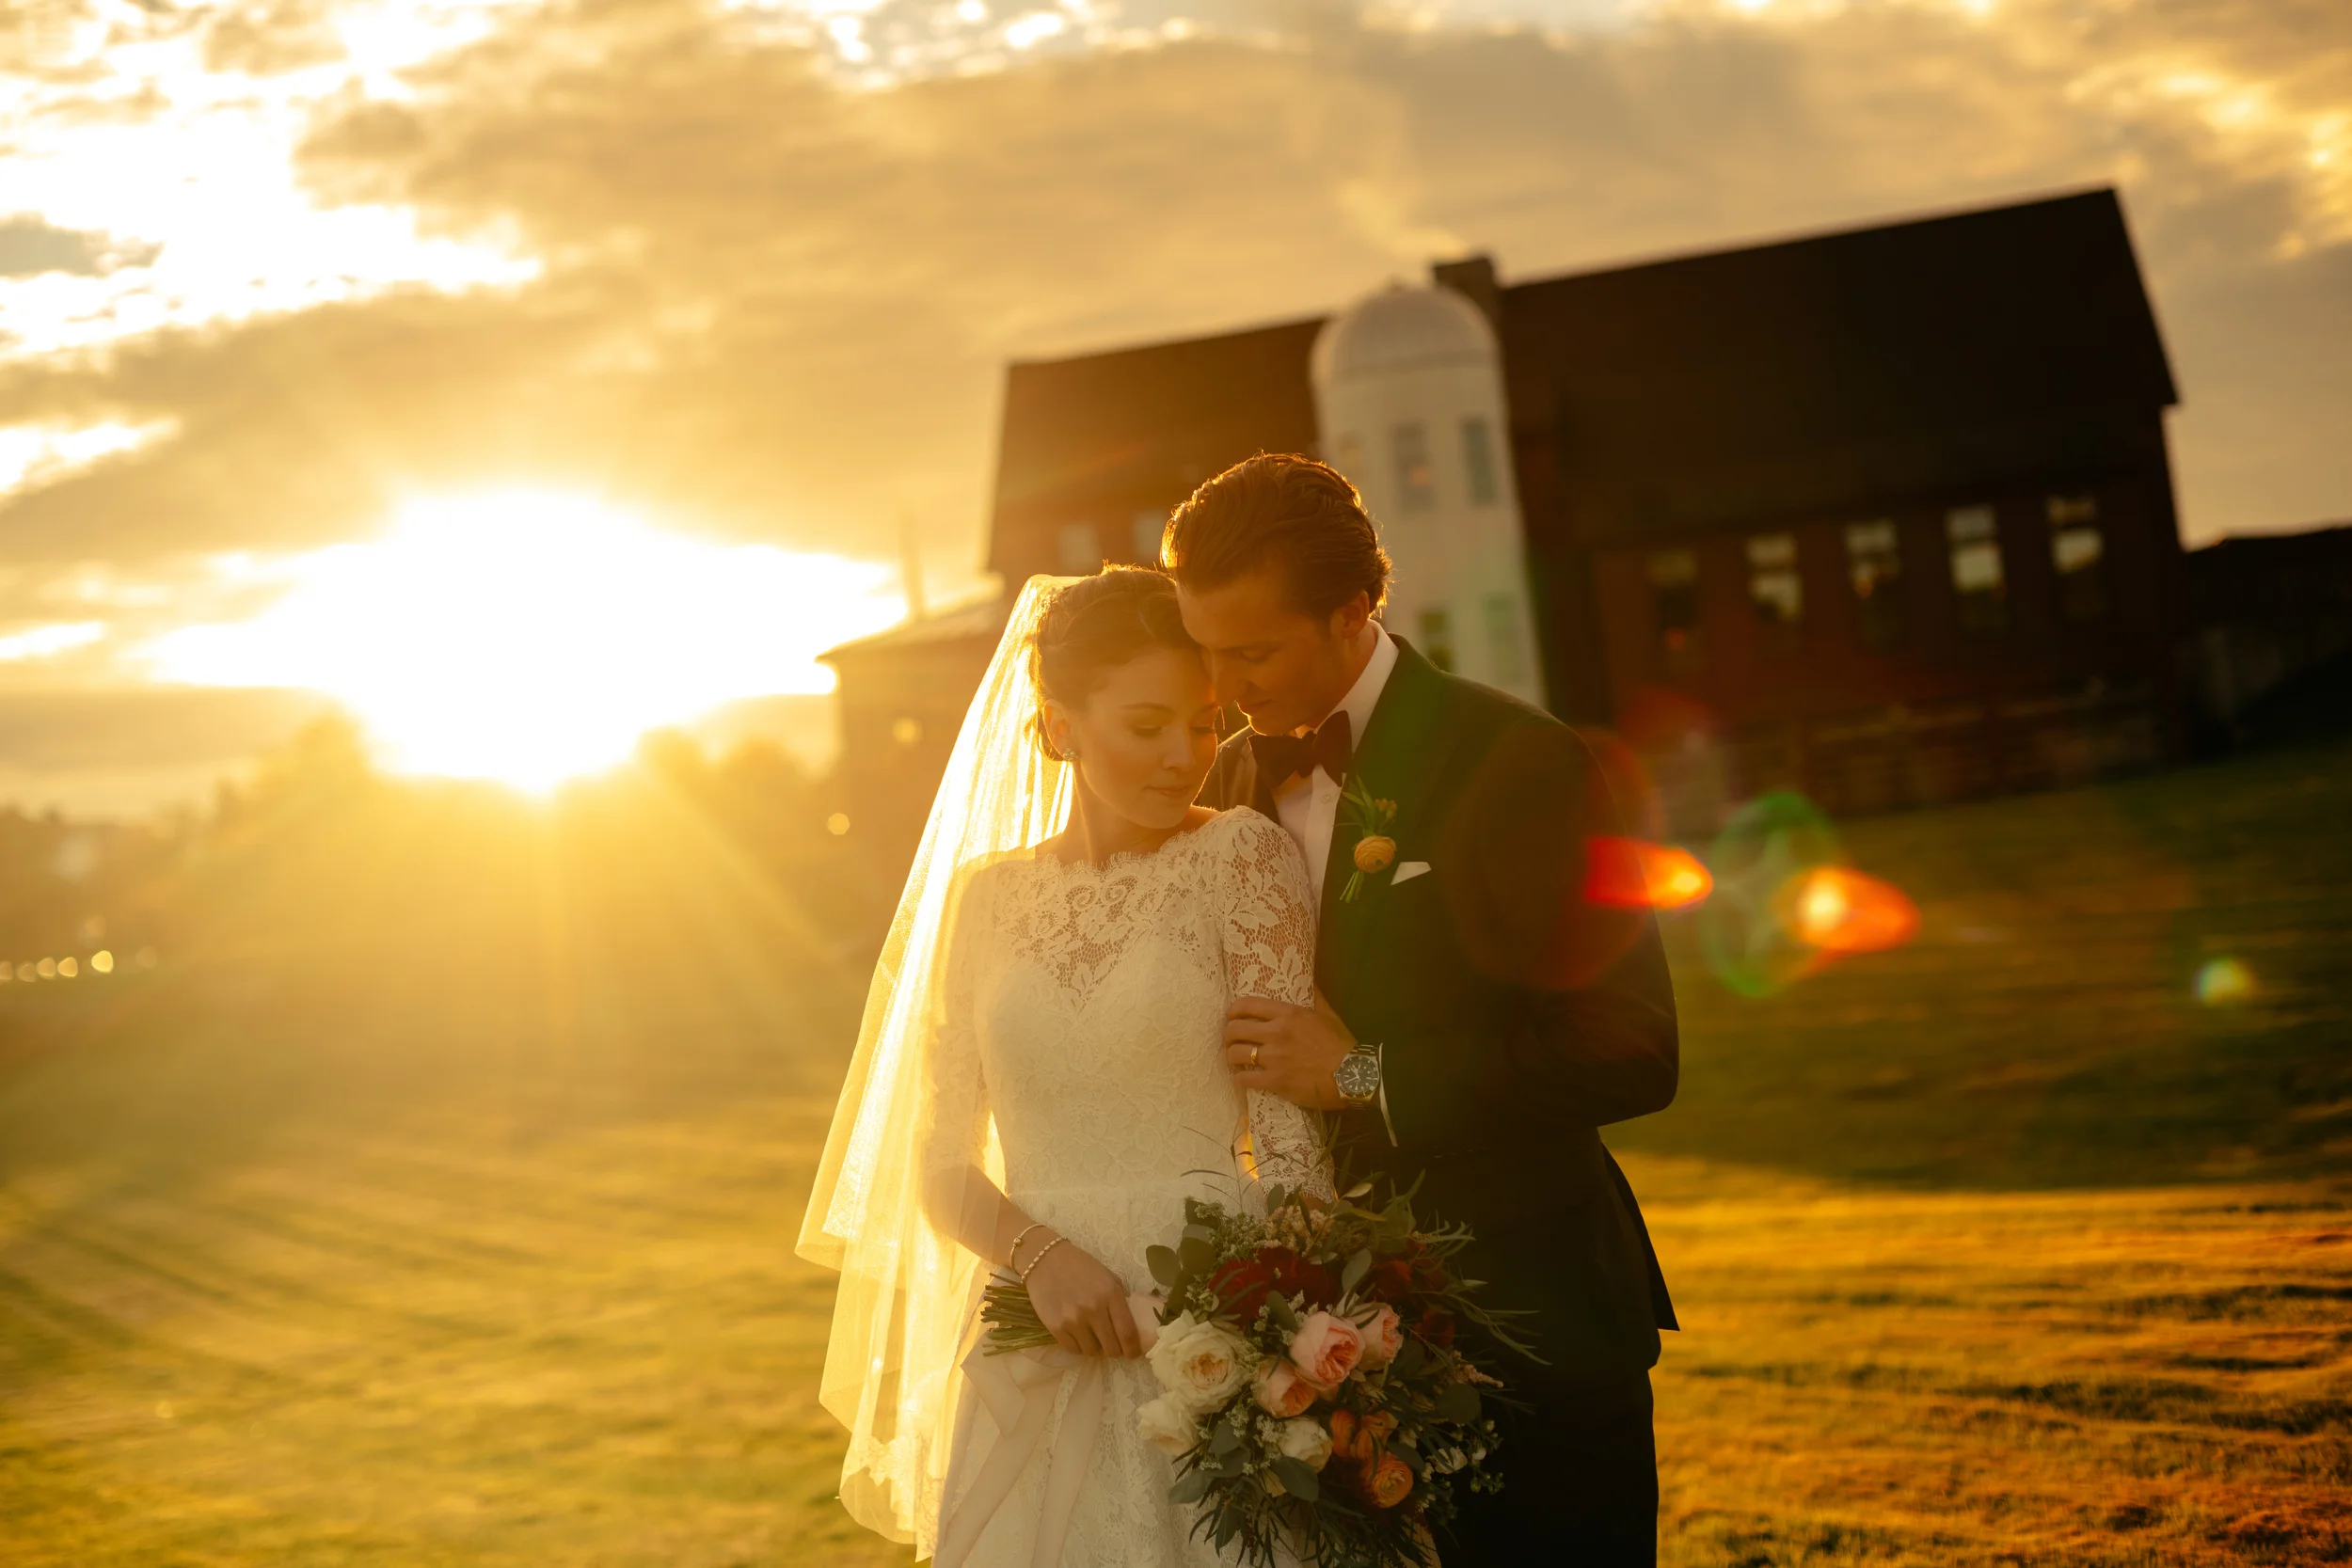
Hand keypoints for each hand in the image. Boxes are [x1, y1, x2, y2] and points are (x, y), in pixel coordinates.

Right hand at [1022, 1235, 1146, 1358]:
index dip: (1133, 1349)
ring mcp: (1074, 1320)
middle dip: (1115, 1350)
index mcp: (1111, 1294)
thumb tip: (1129, 1327)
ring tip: (1093, 1338)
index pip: (1127, 1333)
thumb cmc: (1081, 1267)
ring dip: (1096, 1348)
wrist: (1046, 1261)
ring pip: (1092, 1351)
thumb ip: (1120, 1301)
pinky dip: (1079, 1347)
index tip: (1133, 1353)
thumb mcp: (1108, 1277)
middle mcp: (1094, 1310)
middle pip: (1111, 1348)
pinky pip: (1074, 1350)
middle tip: (1113, 1345)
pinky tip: (1079, 1337)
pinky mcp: (1056, 1328)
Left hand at [1225, 989, 1356, 1110]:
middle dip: (1228, 1035)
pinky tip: (1242, 1079)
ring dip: (1231, 1057)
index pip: (1247, 1005)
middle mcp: (1277, 1033)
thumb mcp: (1328, 1015)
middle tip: (1231, 1040)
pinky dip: (1239, 1080)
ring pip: (1235, 1054)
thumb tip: (1310, 980)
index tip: (1231, 1016)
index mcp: (1288, 1014)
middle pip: (1235, 1029)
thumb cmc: (1342, 1045)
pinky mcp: (1275, 1081)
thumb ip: (1315, 996)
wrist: (1353, 1076)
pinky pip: (1244, 1079)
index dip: (1233, 1011)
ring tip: (1235, 1059)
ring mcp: (1274, 1058)